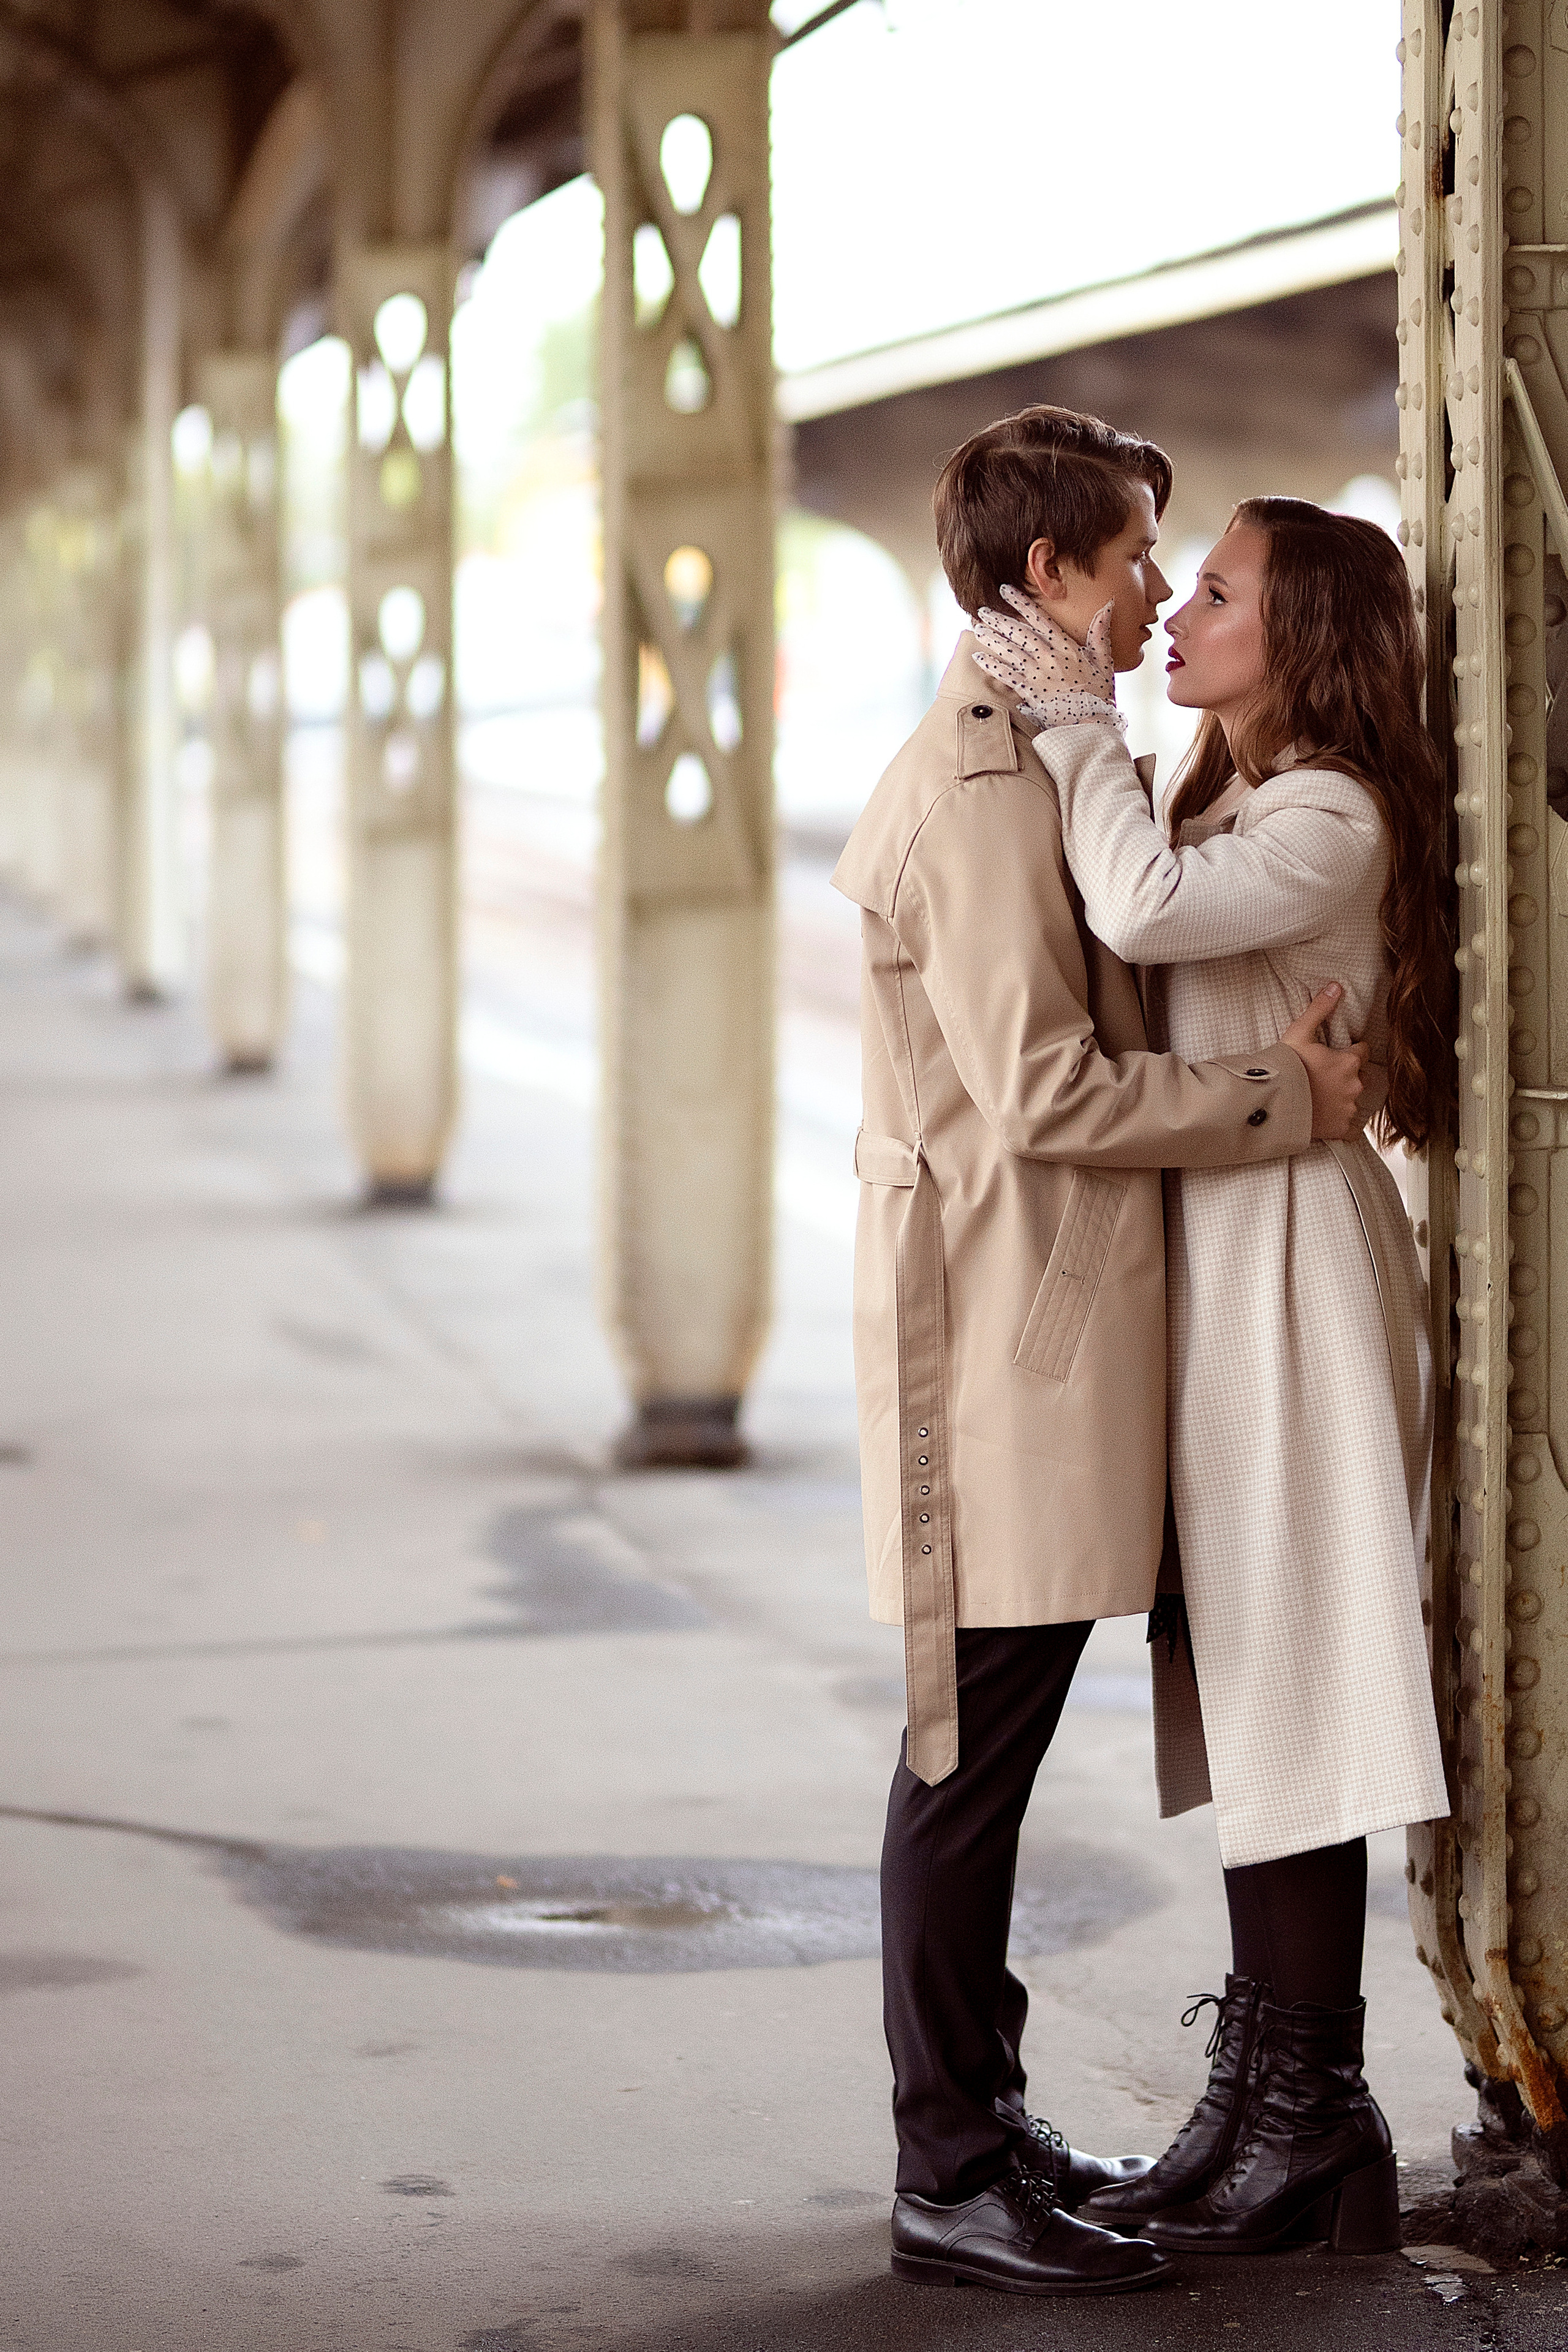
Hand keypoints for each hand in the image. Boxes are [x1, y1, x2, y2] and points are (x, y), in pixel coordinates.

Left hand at [972, 585, 1123, 731]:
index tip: (1005, 590)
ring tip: (977, 628)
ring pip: (1010, 651)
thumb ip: (1100, 633)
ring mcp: (1038, 675)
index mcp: (1067, 647)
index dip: (1021, 603)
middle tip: (982, 610)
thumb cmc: (1100, 695)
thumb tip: (1108, 605)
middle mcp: (1050, 657)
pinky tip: (978, 657)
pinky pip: (1006, 676)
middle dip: (999, 619)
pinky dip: (991, 666)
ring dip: (992, 639)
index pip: (1040, 619)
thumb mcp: (1105, 661)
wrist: (1093, 725)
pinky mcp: (1030, 693)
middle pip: (1020, 633)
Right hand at [1281, 985, 1370, 1140]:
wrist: (1270, 1103)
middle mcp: (1355, 1085)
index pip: (1362, 1052)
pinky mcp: (1341, 1129)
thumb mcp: (1299, 1032)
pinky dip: (1341, 1123)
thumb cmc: (1284, 1066)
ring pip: (1354, 1100)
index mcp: (1349, 1061)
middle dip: (1347, 1076)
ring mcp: (1349, 1109)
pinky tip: (1326, 1117)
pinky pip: (1350, 1127)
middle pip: (1360, 1076)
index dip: (1349, 1052)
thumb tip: (1337, 986)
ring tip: (1320, 1098)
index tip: (1334, 1055)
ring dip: (1342, 1098)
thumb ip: (1320, 1009)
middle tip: (1323, 1077)